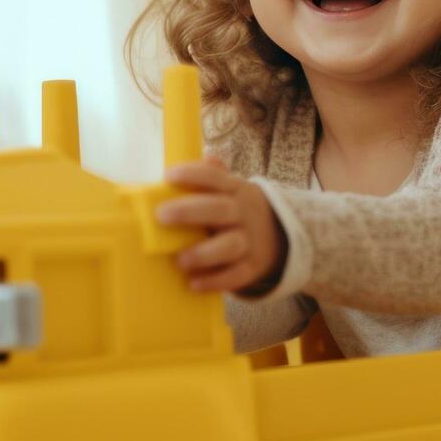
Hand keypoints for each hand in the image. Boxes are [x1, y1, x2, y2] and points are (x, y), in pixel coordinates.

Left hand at [156, 156, 287, 294]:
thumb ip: (215, 176)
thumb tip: (206, 157)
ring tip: (179, 260)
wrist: (279, 237)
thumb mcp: (233, 189)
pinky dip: (215, 281)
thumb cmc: (238, 211)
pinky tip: (193, 284)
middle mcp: (243, 213)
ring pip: (230, 245)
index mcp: (236, 190)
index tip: (168, 176)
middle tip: (161, 216)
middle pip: (219, 209)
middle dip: (189, 212)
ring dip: (203, 253)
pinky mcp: (252, 266)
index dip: (193, 175)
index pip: (215, 178)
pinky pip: (236, 275)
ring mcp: (249, 241)